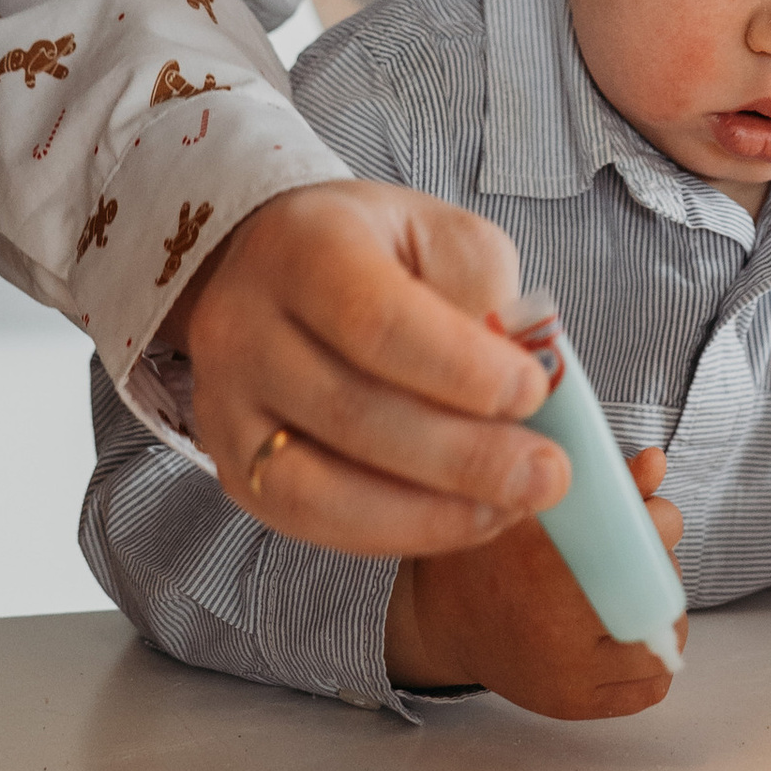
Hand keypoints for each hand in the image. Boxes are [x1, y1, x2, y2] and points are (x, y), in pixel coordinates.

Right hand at [179, 181, 565, 557]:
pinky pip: (311, 523)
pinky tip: (456, 519)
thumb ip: (483, 299)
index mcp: (303, 245)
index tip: (534, 393)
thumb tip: (525, 390)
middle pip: (351, 413)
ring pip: (321, 488)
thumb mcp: (442, 238)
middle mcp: (242, 325)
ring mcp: (224, 403)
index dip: (461, 370)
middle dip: (464, 458)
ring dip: (430, 513)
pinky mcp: (232, 465)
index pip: (375, 321)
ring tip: (510, 507)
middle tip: (546, 475)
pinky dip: (393, 533)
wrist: (280, 265)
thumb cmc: (378, 253)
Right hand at [388, 449, 684, 718]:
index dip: (660, 525)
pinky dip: (653, 658)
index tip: (651, 515)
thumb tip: (657, 462)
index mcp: (541, 567)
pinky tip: (627, 629)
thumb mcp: (530, 503)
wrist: (441, 620)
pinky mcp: (574, 706)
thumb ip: (599, 483)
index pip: (641, 547)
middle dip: (662, 565)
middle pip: (660, 594)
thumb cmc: (486, 554)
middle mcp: (555, 630)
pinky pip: (649, 687)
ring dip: (661, 612)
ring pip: (664, 644)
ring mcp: (567, 676)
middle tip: (637, 552)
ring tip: (630, 590)